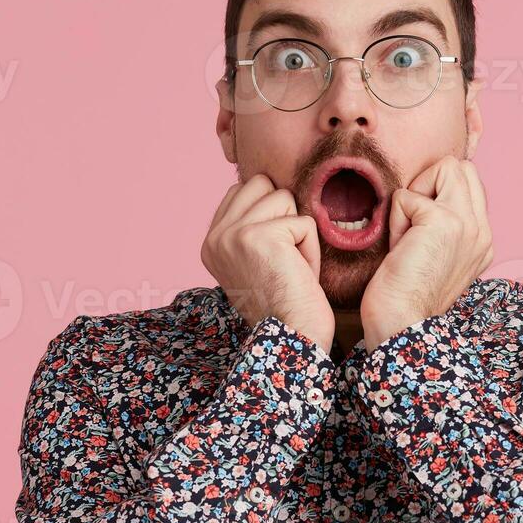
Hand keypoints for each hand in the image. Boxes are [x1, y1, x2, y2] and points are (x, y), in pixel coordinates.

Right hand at [201, 173, 334, 353]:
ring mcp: (235, 234)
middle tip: (284, 257)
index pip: (242, 190)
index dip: (270, 213)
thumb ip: (251, 225)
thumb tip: (267, 186)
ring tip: (292, 267)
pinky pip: (303, 222)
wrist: (291, 338)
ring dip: (299, 233)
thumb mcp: (254, 260)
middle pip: (262, 184)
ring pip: (284, 198)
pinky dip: (311, 249)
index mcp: (211, 242)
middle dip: (284, 215)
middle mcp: (216, 236)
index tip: (273, 254)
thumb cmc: (284, 303)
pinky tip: (300, 275)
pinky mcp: (261, 236)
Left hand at [360, 157, 493, 347]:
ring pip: (444, 167)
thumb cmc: (406, 295)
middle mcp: (483, 230)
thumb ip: (441, 226)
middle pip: (461, 167)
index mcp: (483, 240)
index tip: (420, 228)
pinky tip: (399, 247)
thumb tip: (422, 196)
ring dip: (415, 196)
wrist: (401, 324)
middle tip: (413, 222)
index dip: (436, 192)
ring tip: (408, 234)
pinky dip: (395, 218)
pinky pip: (407, 195)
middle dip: (429, 183)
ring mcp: (468, 224)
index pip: (469, 184)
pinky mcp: (443, 222)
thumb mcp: (435, 255)